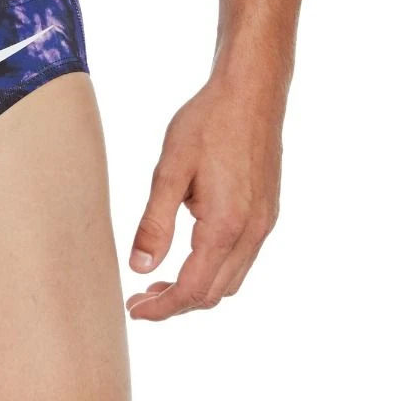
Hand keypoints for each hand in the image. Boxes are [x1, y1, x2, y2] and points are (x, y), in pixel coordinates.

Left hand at [126, 72, 283, 320]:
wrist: (252, 91)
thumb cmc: (207, 123)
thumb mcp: (169, 171)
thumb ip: (155, 224)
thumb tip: (141, 268)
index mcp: (224, 226)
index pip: (191, 290)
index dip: (161, 308)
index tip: (133, 309)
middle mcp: (251, 232)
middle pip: (213, 294)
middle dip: (174, 305)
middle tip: (139, 298)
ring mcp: (264, 224)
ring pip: (230, 281)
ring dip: (195, 290)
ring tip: (159, 284)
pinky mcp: (267, 213)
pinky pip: (242, 260)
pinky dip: (213, 272)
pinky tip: (188, 257)